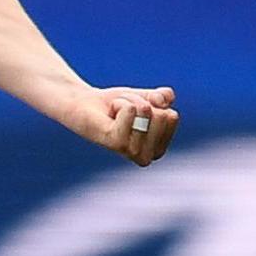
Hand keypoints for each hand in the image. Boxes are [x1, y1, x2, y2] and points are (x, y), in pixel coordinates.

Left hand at [61, 85, 178, 166]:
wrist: (83, 104)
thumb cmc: (114, 104)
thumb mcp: (144, 98)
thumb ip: (161, 99)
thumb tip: (165, 99)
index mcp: (158, 149)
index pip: (171, 117)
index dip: (153, 105)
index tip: (135, 110)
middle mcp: (147, 156)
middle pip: (162, 115)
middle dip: (141, 102)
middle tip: (122, 110)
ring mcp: (132, 152)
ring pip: (146, 110)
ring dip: (129, 101)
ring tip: (114, 111)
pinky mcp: (117, 143)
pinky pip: (131, 111)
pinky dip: (119, 103)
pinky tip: (108, 115)